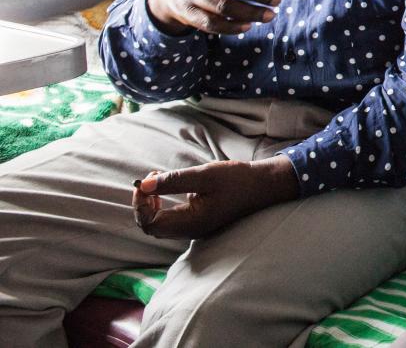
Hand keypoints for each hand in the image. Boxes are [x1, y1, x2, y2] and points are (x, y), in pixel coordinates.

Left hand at [132, 155, 299, 238]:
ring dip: (153, 204)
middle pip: (152, 227)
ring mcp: (196, 228)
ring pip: (161, 224)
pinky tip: (170, 186)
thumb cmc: (237, 179)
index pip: (150, 223)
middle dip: (144, 204)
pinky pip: (172, 219)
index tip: (144, 182)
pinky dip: (163, 205)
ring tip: (158, 180)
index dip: (140, 204)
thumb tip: (144, 185)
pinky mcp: (200, 221)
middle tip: (149, 180)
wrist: (265, 185)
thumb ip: (174, 181)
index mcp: (191, 222)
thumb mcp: (205, 175)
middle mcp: (191, 230)